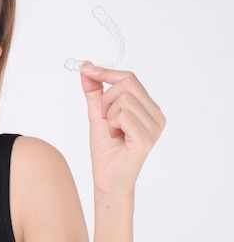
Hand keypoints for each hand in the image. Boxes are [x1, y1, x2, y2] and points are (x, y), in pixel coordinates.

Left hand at [80, 62, 165, 196]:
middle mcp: (157, 116)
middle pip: (126, 83)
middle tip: (104, 118)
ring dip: (108, 115)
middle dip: (106, 98)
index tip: (86, 68)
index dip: (106, 72)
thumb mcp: (97, 113)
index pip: (129, 78)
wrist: (107, 178)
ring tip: (112, 131)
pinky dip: (111, 124)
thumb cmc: (106, 149)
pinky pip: (122, 114)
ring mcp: (154, 127)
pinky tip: (115, 137)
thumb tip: (86, 66)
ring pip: (123, 99)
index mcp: (149, 108)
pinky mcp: (146, 138)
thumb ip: (94, 90)